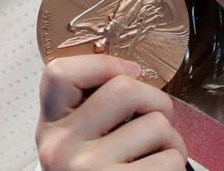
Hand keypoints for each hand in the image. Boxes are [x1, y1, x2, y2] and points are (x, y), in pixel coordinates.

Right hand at [36, 54, 187, 169]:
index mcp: (49, 127)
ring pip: (157, 125)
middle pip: (124, 88)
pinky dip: (175, 164)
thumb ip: (87, 107)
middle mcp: (61, 148)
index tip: (128, 74)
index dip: (104, 63)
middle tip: (156, 118)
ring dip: (171, 138)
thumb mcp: (74, 139)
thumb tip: (132, 70)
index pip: (59, 72)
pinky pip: (170, 160)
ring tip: (156, 153)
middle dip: (155, 100)